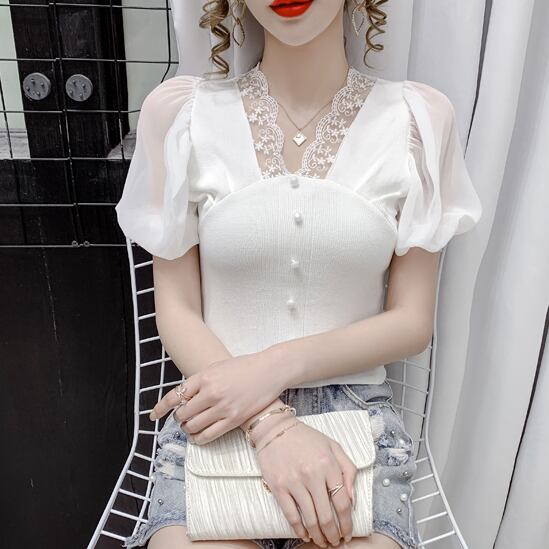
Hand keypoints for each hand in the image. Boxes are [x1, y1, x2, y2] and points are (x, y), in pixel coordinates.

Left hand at [148, 353, 286, 443]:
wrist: (270, 370)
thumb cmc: (244, 367)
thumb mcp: (218, 367)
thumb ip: (200, 381)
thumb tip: (184, 397)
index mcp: (205, 376)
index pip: (175, 395)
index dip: (161, 407)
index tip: (154, 415)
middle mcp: (211, 392)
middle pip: (183, 413)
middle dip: (179, 418)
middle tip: (181, 418)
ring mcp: (223, 407)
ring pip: (193, 426)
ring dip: (187, 428)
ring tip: (190, 426)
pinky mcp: (234, 419)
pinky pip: (209, 435)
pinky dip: (198, 439)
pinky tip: (197, 437)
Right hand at [254, 416, 356, 546]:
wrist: (276, 429)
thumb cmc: (306, 438)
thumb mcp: (333, 446)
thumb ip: (348, 469)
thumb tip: (353, 498)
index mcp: (328, 464)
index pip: (342, 502)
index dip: (347, 522)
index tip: (348, 532)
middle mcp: (312, 474)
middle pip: (327, 516)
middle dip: (333, 534)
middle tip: (335, 542)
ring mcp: (294, 482)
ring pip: (310, 519)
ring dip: (318, 535)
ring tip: (322, 542)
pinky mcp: (278, 487)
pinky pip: (291, 515)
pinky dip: (299, 529)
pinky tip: (305, 534)